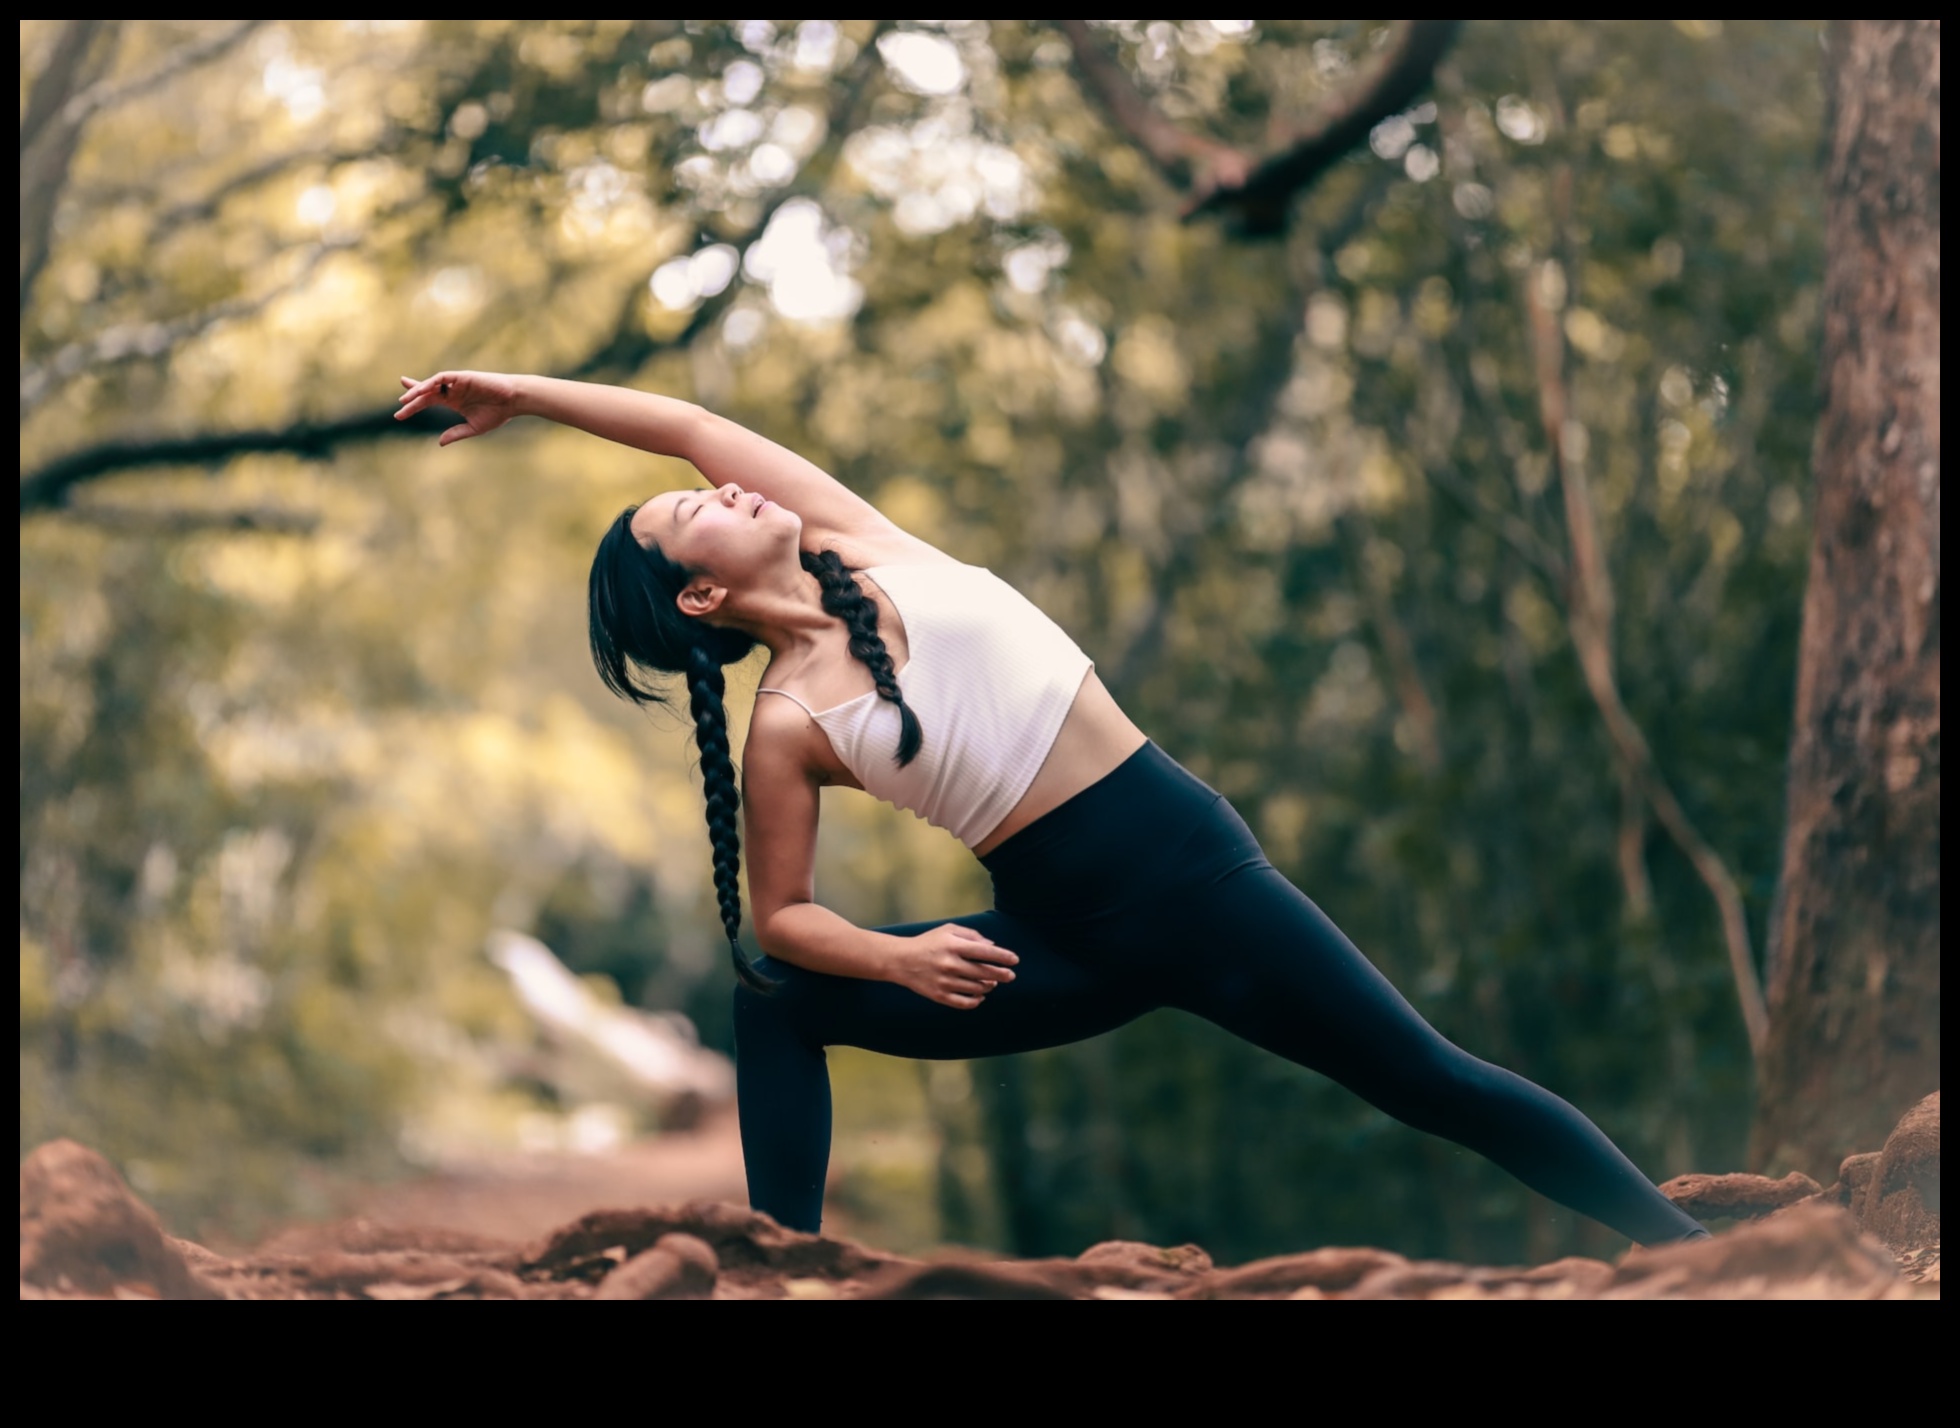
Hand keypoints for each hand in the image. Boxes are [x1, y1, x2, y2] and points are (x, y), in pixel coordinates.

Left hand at [395, 370, 521, 446]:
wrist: (514, 401)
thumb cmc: (498, 413)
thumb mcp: (473, 427)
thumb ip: (456, 433)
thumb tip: (439, 442)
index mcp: (454, 401)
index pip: (429, 399)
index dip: (414, 403)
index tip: (400, 411)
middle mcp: (452, 390)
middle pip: (426, 391)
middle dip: (412, 396)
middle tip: (400, 405)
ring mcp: (457, 383)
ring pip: (432, 384)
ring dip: (418, 390)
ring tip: (406, 400)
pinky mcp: (463, 377)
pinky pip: (443, 377)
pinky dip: (431, 382)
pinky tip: (422, 390)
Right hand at [892, 925, 1018, 1009]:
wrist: (900, 960)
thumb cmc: (928, 942)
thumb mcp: (948, 930)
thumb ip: (971, 935)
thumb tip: (992, 946)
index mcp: (953, 945)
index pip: (985, 952)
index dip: (1003, 957)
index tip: (1015, 960)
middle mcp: (950, 964)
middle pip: (984, 973)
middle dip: (1002, 975)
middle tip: (1011, 976)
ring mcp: (944, 982)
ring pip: (977, 988)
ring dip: (989, 986)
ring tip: (992, 983)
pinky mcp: (939, 996)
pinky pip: (964, 1003)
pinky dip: (976, 1000)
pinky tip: (980, 995)